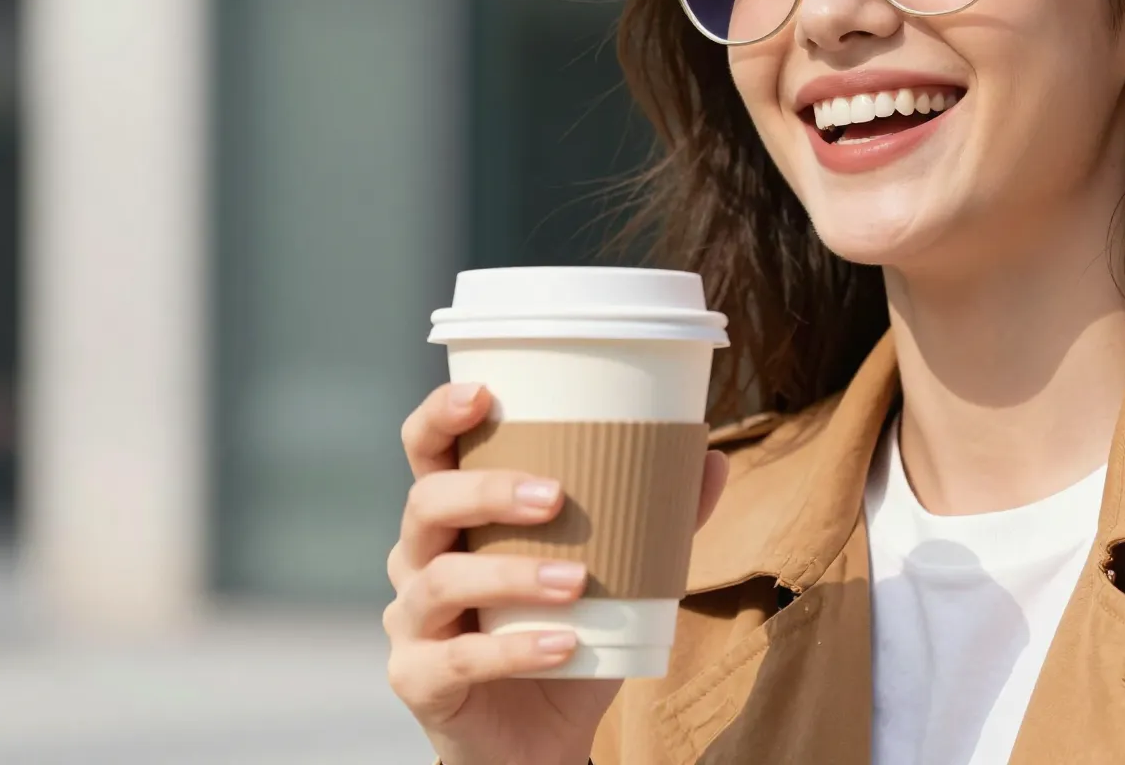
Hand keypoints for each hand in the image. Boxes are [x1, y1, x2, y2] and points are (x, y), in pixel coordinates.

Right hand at [385, 381, 729, 764]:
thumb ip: (658, 521)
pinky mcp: (419, 681)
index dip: (439, 415)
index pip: (426, 451)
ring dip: (511, 574)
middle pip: (425, 503)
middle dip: (487, 491)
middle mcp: (420, 560)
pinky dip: (515, 651)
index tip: (483, 394)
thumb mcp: (614, 578)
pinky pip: (457, 659)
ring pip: (440, 581)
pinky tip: (565, 645)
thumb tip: (711, 458)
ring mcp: (412, 623)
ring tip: (576, 580)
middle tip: (556, 496)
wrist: (540, 741)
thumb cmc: (565, 640)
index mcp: (455, 519)